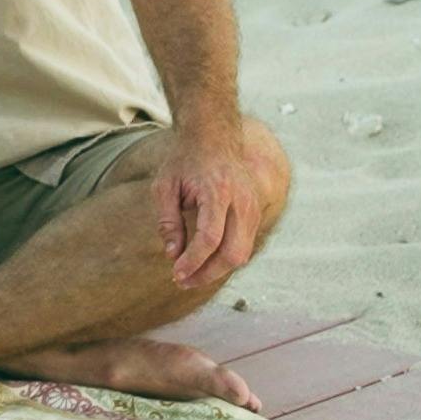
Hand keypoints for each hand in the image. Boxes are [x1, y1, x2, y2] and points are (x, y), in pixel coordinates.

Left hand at [152, 120, 270, 286]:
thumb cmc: (185, 161)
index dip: (193, 262)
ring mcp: (253, 207)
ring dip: (217, 270)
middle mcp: (242, 202)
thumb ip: (168, 222)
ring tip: (191, 276)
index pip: (209, 238)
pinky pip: (244, 245)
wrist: (214, 137)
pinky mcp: (255, 213)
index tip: (176, 274)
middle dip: (208, 274)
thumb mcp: (164, 186)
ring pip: (242, 253)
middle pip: (233, 253)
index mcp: (218, 192)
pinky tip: (204, 262)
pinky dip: (225, 258)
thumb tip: (173, 255)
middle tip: (182, 281)